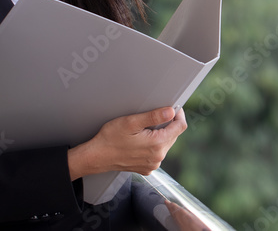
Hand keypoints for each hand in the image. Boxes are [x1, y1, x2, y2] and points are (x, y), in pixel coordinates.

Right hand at [67, 107, 187, 178]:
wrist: (97, 156)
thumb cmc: (110, 138)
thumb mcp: (131, 122)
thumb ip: (153, 116)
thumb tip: (171, 112)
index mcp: (157, 145)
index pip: (180, 127)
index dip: (179, 115)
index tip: (173, 108)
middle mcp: (157, 157)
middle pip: (174, 135)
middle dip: (168, 124)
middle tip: (152, 117)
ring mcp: (152, 164)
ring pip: (165, 144)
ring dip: (160, 134)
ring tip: (143, 129)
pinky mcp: (146, 168)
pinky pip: (156, 153)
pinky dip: (153, 145)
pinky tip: (140, 141)